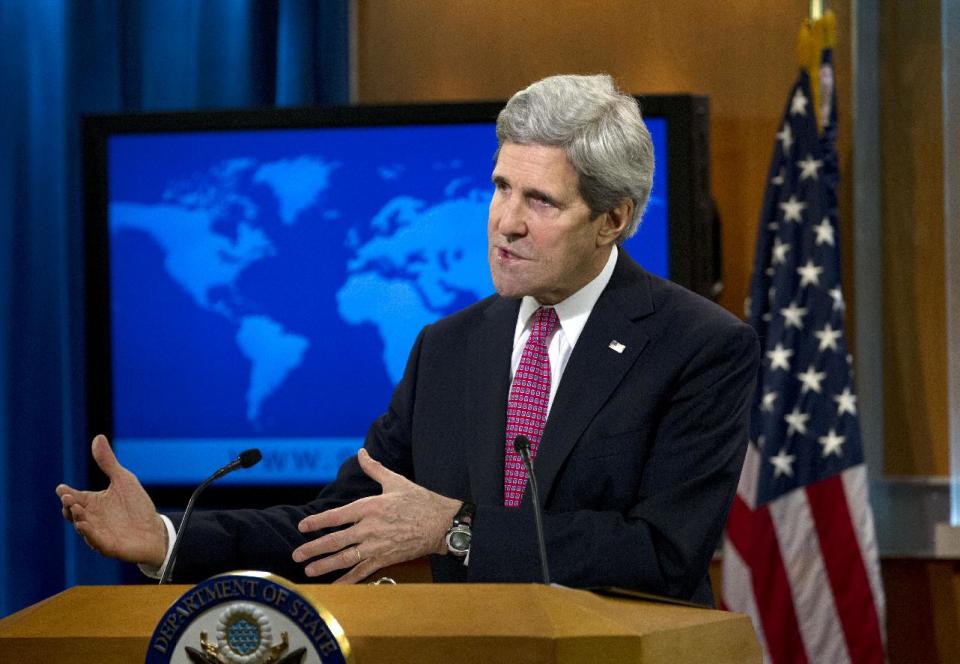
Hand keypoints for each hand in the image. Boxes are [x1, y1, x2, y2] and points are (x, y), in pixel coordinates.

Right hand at [56, 435, 167, 567]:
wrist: (155, 530)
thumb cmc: (136, 506)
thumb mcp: (123, 480)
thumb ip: (108, 463)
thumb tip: (98, 437)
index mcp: (92, 503)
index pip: (74, 497)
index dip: (66, 493)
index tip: (62, 488)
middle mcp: (92, 519)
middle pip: (74, 512)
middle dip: (69, 506)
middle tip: (68, 498)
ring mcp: (99, 533)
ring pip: (83, 527)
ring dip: (78, 519)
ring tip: (77, 509)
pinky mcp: (109, 546)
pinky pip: (96, 542)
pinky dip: (89, 534)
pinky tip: (84, 526)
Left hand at [292, 448, 460, 582]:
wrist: (442, 523)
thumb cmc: (419, 500)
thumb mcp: (395, 481)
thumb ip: (374, 468)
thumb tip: (361, 453)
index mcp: (371, 507)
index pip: (337, 516)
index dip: (318, 522)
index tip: (302, 527)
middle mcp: (370, 528)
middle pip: (337, 540)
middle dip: (314, 548)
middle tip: (297, 554)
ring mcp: (378, 545)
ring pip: (346, 558)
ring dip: (326, 565)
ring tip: (309, 570)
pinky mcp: (386, 558)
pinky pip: (363, 571)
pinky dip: (348, 579)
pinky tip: (335, 584)